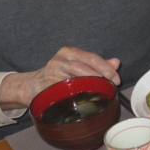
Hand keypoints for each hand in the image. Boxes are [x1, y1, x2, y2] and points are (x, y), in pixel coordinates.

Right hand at [0, 47, 120, 108]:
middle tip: (112, 85)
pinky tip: (84, 98)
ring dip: (91, 84)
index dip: (106, 67)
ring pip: (76, 75)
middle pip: (85, 65)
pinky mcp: (48, 82)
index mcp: (70, 52)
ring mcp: (54, 69)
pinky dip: (76, 92)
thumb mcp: (77, 67)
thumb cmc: (58, 76)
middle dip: (101, 75)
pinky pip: (65, 88)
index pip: (92, 57)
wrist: (33, 85)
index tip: (116, 78)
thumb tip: (116, 63)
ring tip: (101, 91)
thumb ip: (96, 65)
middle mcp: (62, 58)